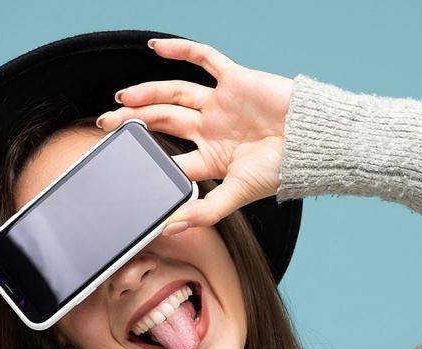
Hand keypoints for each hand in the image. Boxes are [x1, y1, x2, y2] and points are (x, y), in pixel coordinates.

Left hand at [97, 37, 293, 234]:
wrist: (315, 142)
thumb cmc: (283, 169)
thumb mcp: (239, 194)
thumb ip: (205, 211)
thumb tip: (171, 227)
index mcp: (211, 158)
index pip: (170, 159)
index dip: (145, 161)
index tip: (118, 164)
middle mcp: (211, 129)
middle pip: (163, 122)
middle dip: (134, 122)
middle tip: (106, 123)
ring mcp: (221, 104)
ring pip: (174, 93)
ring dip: (147, 93)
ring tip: (122, 97)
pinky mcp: (235, 80)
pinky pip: (204, 58)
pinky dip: (181, 50)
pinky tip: (156, 48)